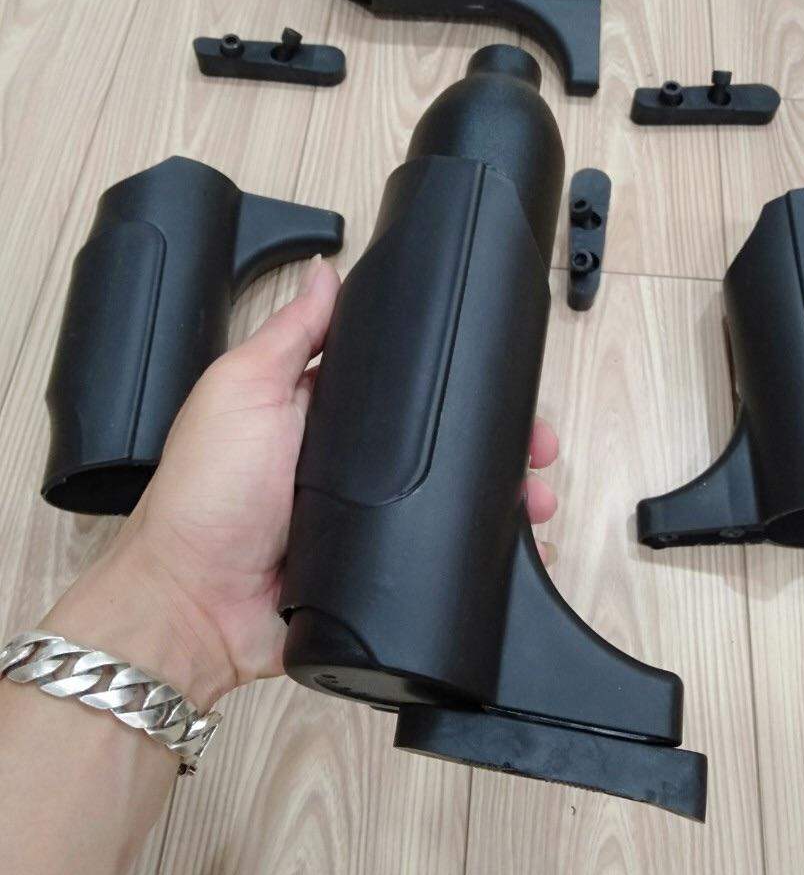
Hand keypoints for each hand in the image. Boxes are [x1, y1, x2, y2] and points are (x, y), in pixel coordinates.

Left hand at [92, 257, 558, 709]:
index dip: (453, 380)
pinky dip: (484, 559)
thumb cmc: (208, 493)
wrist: (194, 604)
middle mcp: (350, 470)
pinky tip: (524, 555)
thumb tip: (325, 270)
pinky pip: (438, 562)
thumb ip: (288, 334)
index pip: (403, 389)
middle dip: (499, 444)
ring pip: (451, 505)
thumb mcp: (242, 391)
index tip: (503, 376)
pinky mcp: (377, 577)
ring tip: (539, 502)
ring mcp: (367, 525)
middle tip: (539, 448)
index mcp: (321, 418)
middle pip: (440, 447)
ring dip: (503, 501)